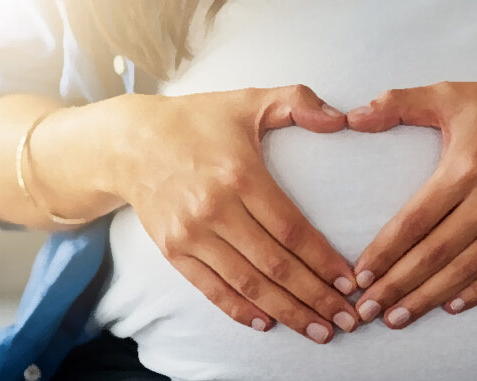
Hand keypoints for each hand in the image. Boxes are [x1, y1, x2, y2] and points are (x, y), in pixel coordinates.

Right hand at [110, 85, 360, 342]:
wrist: (128, 142)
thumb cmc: (197, 121)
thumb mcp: (248, 101)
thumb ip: (298, 101)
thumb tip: (340, 117)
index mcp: (241, 175)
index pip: (292, 229)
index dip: (323, 260)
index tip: (349, 282)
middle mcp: (215, 209)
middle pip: (275, 265)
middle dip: (316, 297)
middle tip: (347, 320)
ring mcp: (191, 233)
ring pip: (248, 284)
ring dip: (287, 312)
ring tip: (320, 330)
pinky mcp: (173, 250)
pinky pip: (211, 288)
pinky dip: (239, 310)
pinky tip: (268, 323)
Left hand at [346, 71, 476, 327]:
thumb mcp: (451, 94)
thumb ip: (398, 103)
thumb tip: (352, 117)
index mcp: (466, 167)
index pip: (416, 220)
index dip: (385, 252)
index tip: (359, 276)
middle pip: (436, 253)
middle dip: (398, 285)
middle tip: (366, 310)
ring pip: (466, 269)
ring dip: (429, 298)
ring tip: (396, 319)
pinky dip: (476, 292)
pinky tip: (449, 307)